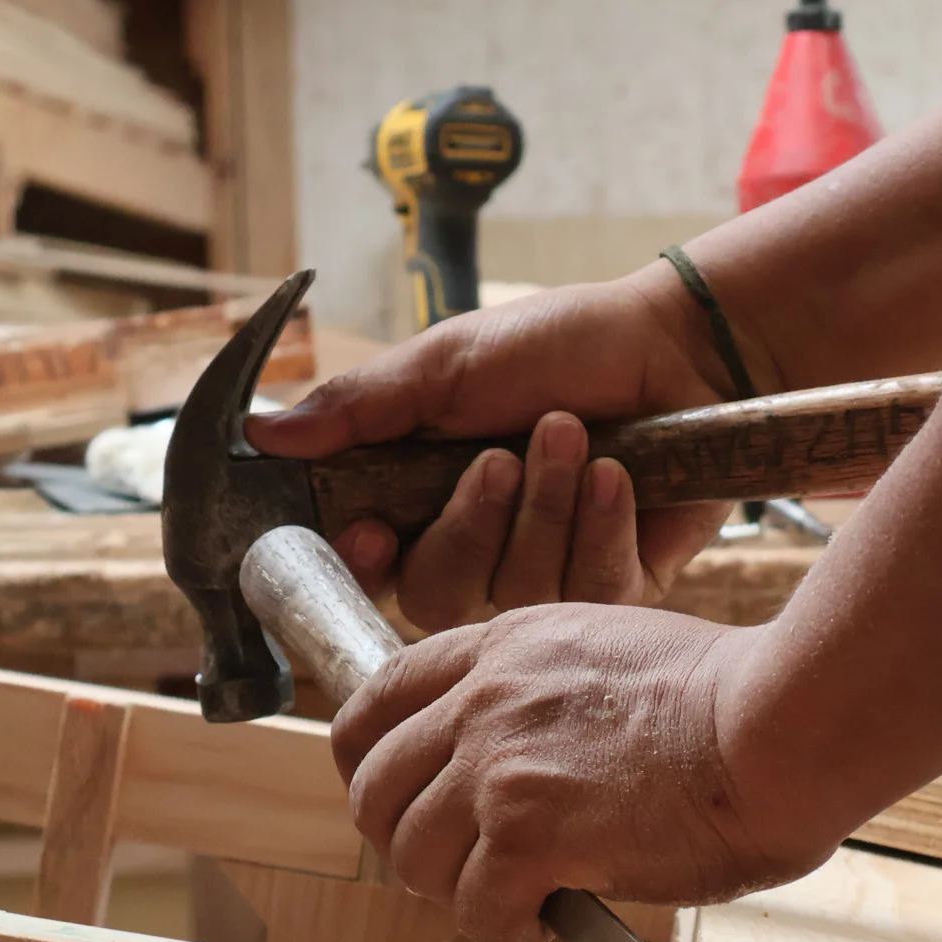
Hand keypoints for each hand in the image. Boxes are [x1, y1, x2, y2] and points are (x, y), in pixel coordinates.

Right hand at [246, 266, 743, 630]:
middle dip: (472, 522)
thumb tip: (262, 433)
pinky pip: (588, 594)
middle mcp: (482, 547)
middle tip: (504, 456)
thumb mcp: (449, 363)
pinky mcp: (618, 588)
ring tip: (579, 438)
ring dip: (546, 505)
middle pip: (436, 595)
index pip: (371, 566)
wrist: (679, 350)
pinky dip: (602, 524)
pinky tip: (622, 477)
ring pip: (516, 594)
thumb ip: (359, 408)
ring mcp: (550, 575)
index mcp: (426, 496)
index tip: (376, 533)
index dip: (367, 562)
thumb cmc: (563, 345)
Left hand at [332, 605, 831, 941]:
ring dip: (456, 888)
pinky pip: (476, 907)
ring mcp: (498, 767)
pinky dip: (506, 926)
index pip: (375, 702)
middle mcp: (483, 701)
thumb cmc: (738, 700)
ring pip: (411, 854)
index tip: (402, 798)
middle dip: (406, 839)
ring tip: (514, 896)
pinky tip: (550, 915)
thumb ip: (549, 697)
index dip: (371, 764)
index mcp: (503, 647)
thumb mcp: (614, 653)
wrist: (781, 726)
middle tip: (461, 867)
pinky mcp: (528, 835)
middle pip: (373, 788)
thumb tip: (535, 767)